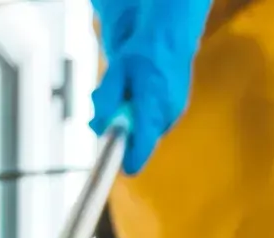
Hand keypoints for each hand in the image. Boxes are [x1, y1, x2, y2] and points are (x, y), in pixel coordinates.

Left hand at [90, 0, 213, 172]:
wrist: (172, 36)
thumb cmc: (143, 51)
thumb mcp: (116, 71)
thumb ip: (106, 101)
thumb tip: (99, 128)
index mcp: (152, 106)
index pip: (141, 148)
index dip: (125, 161)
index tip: (113, 165)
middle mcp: (166, 116)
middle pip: (137, 143)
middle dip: (119, 132)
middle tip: (105, 111)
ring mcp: (172, 115)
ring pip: (143, 133)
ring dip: (129, 122)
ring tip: (124, 96)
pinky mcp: (175, 113)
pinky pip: (151, 124)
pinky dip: (140, 116)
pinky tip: (138, 96)